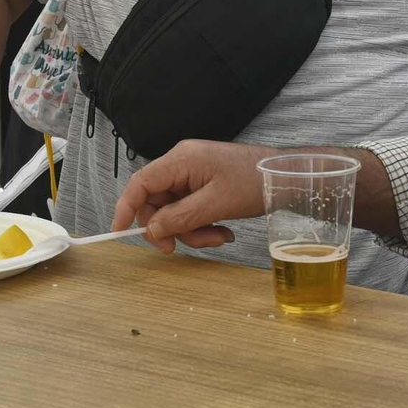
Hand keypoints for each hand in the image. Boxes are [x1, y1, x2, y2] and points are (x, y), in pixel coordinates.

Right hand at [110, 140, 271, 252]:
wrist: (288, 176)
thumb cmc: (255, 181)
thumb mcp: (216, 204)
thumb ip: (180, 217)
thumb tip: (151, 230)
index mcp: (182, 160)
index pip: (141, 182)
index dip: (126, 207)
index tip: (119, 232)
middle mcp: (183, 163)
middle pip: (156, 201)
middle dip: (170, 228)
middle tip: (180, 248)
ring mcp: (194, 173)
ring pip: (174, 210)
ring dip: (191, 230)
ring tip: (219, 237)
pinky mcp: (204, 184)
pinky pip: (190, 209)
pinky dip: (202, 224)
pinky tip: (223, 230)